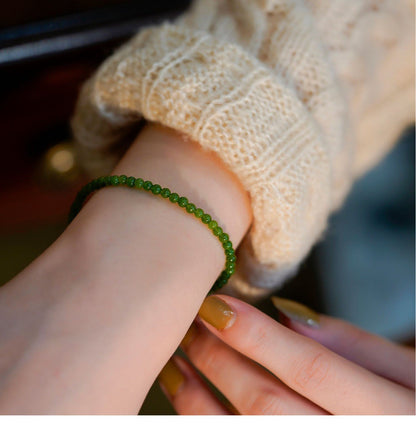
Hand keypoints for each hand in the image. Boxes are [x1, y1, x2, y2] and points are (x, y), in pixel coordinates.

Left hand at [158, 295, 414, 414]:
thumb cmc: (414, 402)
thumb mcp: (410, 370)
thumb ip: (354, 344)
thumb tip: (284, 314)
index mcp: (388, 414)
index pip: (309, 368)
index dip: (256, 335)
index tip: (216, 304)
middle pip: (266, 404)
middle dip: (219, 360)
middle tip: (190, 323)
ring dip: (197, 399)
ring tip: (174, 362)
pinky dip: (204, 423)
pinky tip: (187, 400)